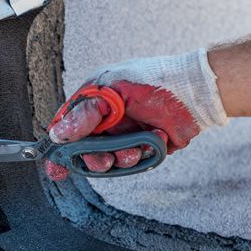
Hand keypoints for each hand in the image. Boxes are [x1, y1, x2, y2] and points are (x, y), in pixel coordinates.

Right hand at [45, 49, 227, 180]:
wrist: (194, 93)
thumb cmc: (154, 82)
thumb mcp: (112, 92)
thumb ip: (85, 113)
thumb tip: (58, 134)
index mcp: (94, 101)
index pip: (67, 126)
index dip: (59, 148)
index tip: (55, 168)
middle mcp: (107, 119)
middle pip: (86, 150)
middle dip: (94, 159)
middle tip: (105, 160)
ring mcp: (124, 134)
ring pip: (109, 159)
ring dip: (120, 158)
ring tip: (136, 149)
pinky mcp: (143, 146)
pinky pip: (133, 162)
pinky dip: (142, 155)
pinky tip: (154, 140)